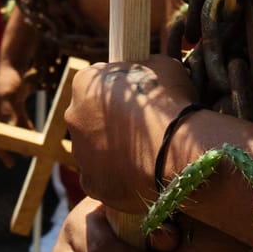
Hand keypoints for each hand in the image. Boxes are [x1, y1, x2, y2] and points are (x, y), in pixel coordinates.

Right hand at [0, 61, 30, 167]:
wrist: (12, 62)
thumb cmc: (8, 78)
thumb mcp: (8, 96)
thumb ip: (10, 113)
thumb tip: (12, 131)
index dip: (2, 152)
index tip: (11, 164)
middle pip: (4, 135)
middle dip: (13, 147)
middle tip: (25, 156)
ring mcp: (5, 109)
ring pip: (14, 129)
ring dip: (22, 138)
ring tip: (31, 148)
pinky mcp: (14, 103)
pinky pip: (20, 119)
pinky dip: (26, 126)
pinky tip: (33, 132)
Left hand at [64, 57, 196, 215]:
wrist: (178, 151)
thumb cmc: (171, 103)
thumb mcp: (162, 67)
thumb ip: (144, 68)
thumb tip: (147, 73)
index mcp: (85, 83)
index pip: (97, 82)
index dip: (118, 91)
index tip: (136, 99)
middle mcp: (74, 117)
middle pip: (90, 118)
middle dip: (110, 122)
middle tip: (140, 129)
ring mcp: (80, 153)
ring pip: (94, 150)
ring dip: (113, 150)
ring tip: (145, 154)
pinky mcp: (91, 184)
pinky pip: (101, 178)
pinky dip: (117, 177)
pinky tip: (140, 174)